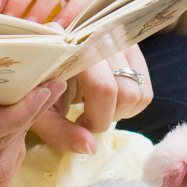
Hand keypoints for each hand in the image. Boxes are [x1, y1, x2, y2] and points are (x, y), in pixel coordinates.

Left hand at [32, 45, 150, 155]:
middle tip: (86, 116)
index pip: (104, 89)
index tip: (79, 121)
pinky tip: (108, 99)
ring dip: (120, 111)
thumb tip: (91, 148)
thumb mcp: (42, 111)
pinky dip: (130, 104)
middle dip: (107, 117)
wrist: (44, 59)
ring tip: (96, 107)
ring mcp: (122, 40)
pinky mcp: (132, 48)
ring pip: (140, 93)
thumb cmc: (40, 86)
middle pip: (125, 93)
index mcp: (78, 49)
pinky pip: (146, 89)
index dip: (96, 117)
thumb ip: (61, 132)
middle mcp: (105, 38)